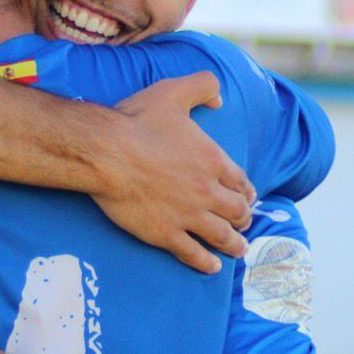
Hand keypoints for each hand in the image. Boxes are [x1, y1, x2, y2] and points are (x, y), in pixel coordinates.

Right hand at [99, 73, 255, 274]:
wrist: (105, 152)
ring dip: (234, 245)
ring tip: (238, 249)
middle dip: (244, 219)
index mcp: (213, 160)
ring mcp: (187, 215)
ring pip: (221, 236)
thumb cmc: (137, 121)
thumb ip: (203, 86)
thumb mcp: (174, 91)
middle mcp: (207, 191)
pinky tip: (212, 267)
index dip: (247, 192)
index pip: (242, 183)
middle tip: (244, 223)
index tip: (247, 198)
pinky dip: (206, 263)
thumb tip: (219, 99)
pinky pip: (193, 254)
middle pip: (237, 212)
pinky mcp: (165, 234)